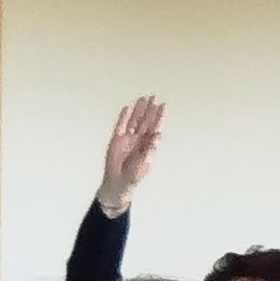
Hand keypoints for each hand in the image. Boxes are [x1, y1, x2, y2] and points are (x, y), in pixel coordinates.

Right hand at [96, 96, 165, 212]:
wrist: (117, 182)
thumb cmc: (132, 176)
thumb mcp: (143, 165)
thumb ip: (150, 151)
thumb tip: (157, 137)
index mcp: (148, 145)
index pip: (155, 128)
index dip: (159, 117)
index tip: (163, 106)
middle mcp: (139, 140)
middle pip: (145, 121)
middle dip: (150, 110)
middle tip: (154, 98)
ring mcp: (128, 139)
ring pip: (134, 121)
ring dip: (138, 110)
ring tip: (142, 99)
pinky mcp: (117, 140)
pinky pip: (120, 126)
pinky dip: (123, 117)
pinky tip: (127, 109)